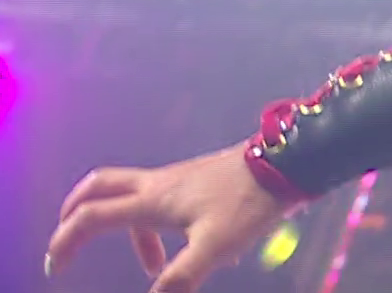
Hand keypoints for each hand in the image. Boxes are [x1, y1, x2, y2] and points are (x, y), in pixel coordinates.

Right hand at [45, 143, 287, 292]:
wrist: (288, 162)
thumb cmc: (251, 202)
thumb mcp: (216, 246)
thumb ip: (181, 276)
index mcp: (153, 199)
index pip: (91, 216)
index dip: (65, 241)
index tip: (56, 268)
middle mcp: (159, 183)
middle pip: (99, 187)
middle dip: (76, 214)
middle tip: (70, 242)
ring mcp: (179, 177)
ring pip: (133, 196)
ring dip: (129, 230)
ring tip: (153, 267)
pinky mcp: (199, 178)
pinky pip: (163, 199)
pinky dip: (160, 224)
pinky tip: (195, 249)